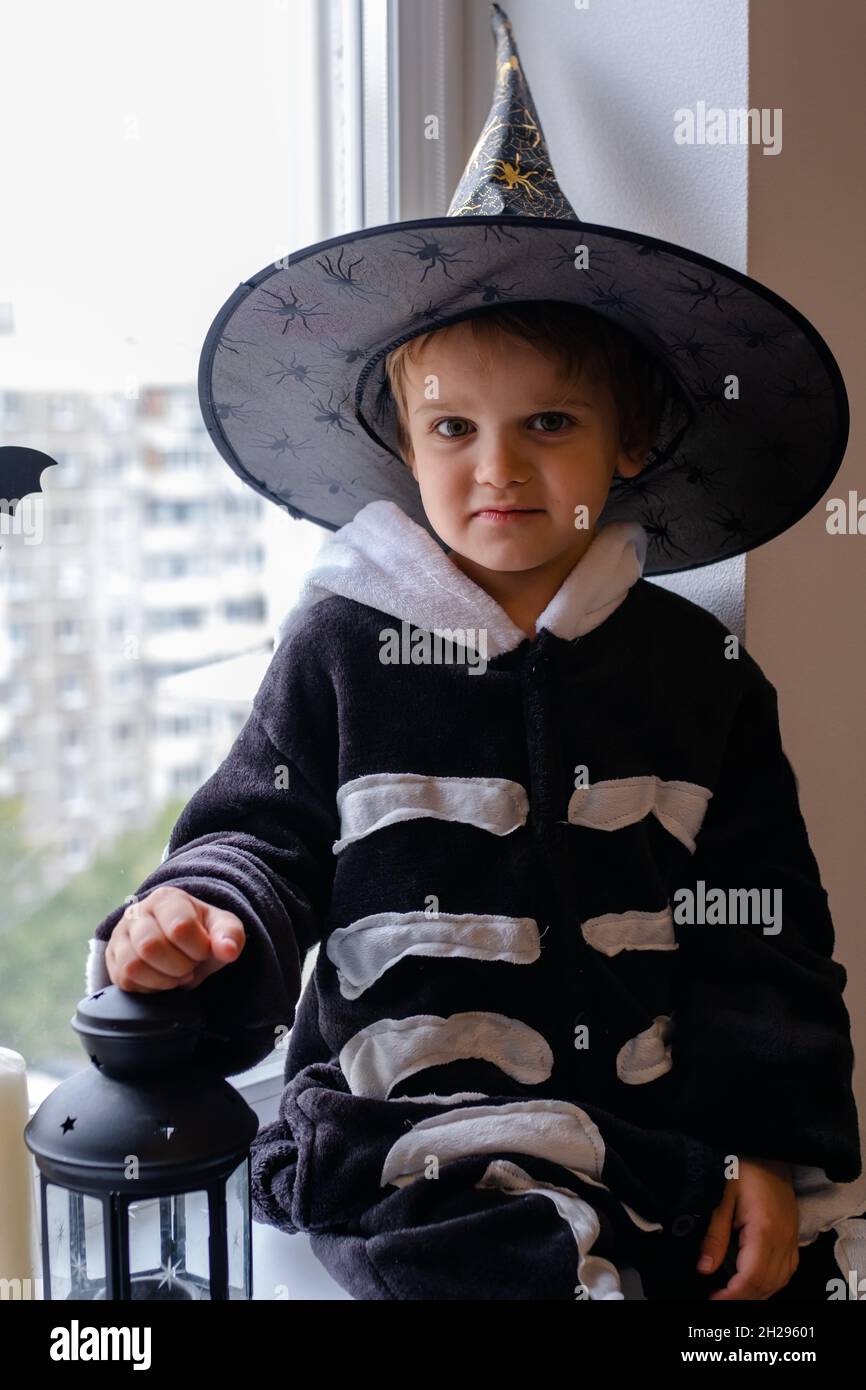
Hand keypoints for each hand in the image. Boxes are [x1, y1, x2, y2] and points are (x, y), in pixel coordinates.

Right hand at [105, 886, 245, 992]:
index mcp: (167, 899)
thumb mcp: (222, 928)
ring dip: (163, 979)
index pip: (180, 927)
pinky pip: (125, 980)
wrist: (179, 941)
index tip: (204, 952)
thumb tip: (229, 951)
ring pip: (133, 965)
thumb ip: (230, 935)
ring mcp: (121, 935)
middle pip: (151, 946)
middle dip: (179, 966)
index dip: (198, 949)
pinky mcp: (112, 958)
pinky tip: (161, 980)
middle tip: (190, 966)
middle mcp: (138, 912)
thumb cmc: (201, 933)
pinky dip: (149, 987)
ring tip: (176, 975)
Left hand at [697, 1157, 799, 1299]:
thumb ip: (715, 1234)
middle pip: (766, 1284)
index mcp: (764, 1230)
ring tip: (733, 1296)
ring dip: (758, 1294)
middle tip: (717, 1300)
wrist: (767, 1149)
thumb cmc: (742, 1167)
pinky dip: (773, 1283)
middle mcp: (782, 1239)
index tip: (713, 1300)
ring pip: (780, 1281)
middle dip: (742, 1298)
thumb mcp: (721, 1197)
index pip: (751, 1277)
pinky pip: (788, 1270)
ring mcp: (791, 1238)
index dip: (732, 1296)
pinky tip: (757, 1283)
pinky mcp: (793, 1234)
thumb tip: (705, 1268)